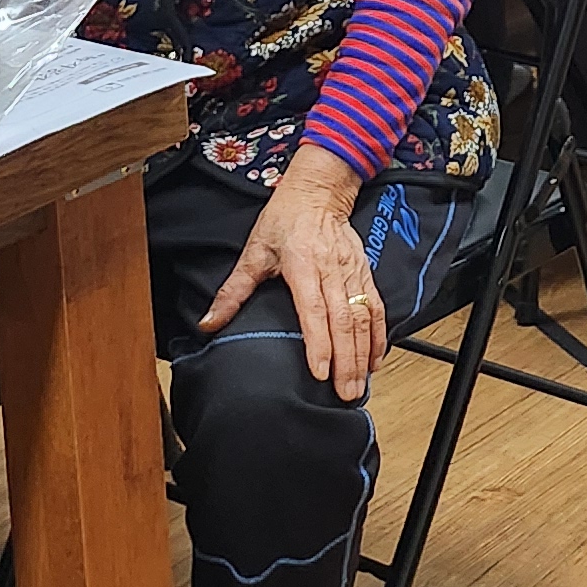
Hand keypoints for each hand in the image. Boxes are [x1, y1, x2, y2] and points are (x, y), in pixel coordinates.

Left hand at [199, 145, 384, 400]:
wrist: (318, 192)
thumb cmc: (284, 220)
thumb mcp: (253, 252)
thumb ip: (233, 291)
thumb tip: (209, 322)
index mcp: (304, 265)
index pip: (314, 310)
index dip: (319, 343)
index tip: (320, 372)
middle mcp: (332, 271)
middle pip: (343, 322)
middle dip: (346, 361)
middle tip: (344, 393)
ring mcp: (352, 272)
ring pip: (362, 318)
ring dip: (362, 354)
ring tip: (358, 384)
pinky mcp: (364, 273)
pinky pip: (375, 308)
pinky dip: (377, 335)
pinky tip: (374, 360)